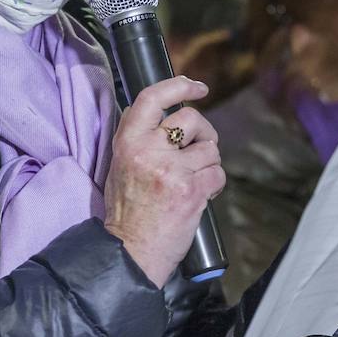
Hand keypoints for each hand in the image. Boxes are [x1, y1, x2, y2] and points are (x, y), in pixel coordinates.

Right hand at [103, 76, 225, 287]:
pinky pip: (218, 173)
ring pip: (210, 148)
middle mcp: (149, 151)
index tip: (196, 87)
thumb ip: (136, 137)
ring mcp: (171, 170)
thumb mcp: (119, 165)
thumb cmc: (127, 211)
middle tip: (200, 148)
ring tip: (193, 180)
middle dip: (204, 132)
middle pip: (191, 119)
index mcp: (128, 142)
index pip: (152, 98)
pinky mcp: (191, 190)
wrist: (131, 250)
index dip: (178, 86)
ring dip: (208, 163)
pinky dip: (215, 184)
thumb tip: (158, 110)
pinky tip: (201, 194)